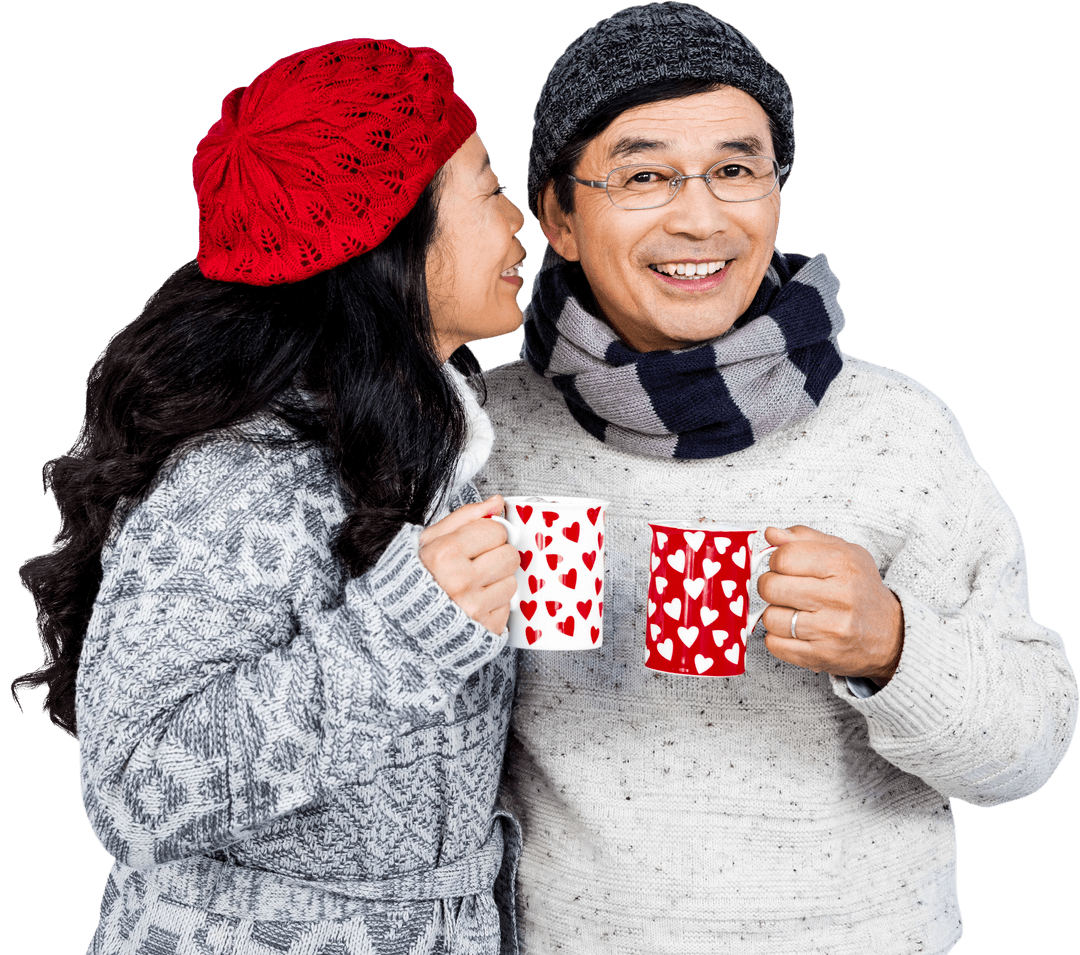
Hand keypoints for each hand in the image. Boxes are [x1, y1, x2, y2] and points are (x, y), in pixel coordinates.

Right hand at [419, 496, 518, 633]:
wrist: (405, 622)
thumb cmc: (418, 578)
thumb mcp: (430, 540)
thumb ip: (465, 517)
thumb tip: (496, 503)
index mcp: (445, 554)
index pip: (496, 530)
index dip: (487, 534)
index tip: (475, 543)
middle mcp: (460, 581)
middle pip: (510, 555)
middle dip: (496, 556)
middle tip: (476, 564)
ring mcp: (474, 607)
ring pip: (512, 582)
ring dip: (497, 582)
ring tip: (474, 585)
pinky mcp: (487, 628)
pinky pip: (508, 606)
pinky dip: (494, 604)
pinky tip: (475, 602)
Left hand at [756, 526, 903, 684]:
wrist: (892, 634)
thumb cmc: (861, 590)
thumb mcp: (842, 552)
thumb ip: (804, 538)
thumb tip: (771, 534)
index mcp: (842, 564)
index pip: (783, 557)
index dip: (775, 561)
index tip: (782, 566)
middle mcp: (839, 597)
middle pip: (771, 587)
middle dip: (769, 586)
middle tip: (782, 588)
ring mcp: (831, 629)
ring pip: (770, 617)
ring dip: (774, 614)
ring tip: (792, 611)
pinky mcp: (822, 656)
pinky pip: (775, 645)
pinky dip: (777, 638)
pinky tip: (794, 631)